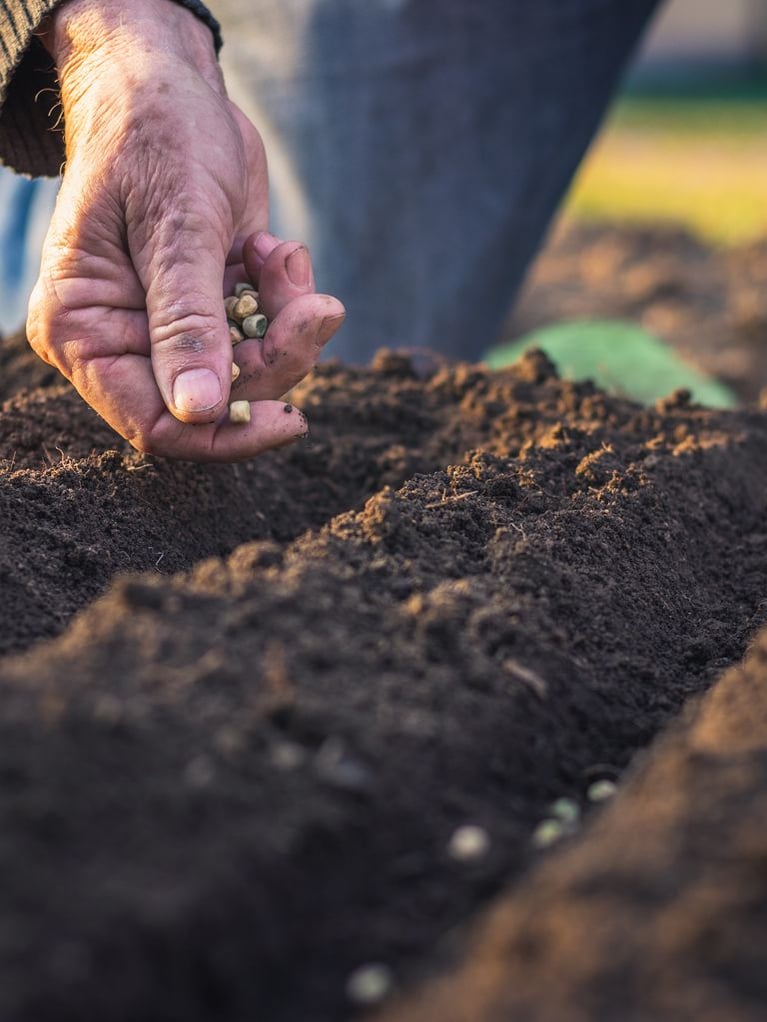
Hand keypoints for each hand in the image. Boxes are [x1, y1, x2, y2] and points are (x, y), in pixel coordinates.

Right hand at [28, 0, 344, 459]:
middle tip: (317, 308)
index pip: (154, 424)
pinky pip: (265, 334)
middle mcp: (125, 339)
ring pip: (251, 370)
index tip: (290, 418)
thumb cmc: (155, 138)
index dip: (222, 435)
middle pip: (217, 402)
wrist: (173, 86)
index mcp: (85, 330)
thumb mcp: (175, 227)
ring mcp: (172, 326)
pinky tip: (278, 249)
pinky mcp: (213, 307)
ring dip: (288, 323)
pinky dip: (286, 299)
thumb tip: (199, 412)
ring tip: (286, 258)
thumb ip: (186, 321)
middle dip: (275, 359)